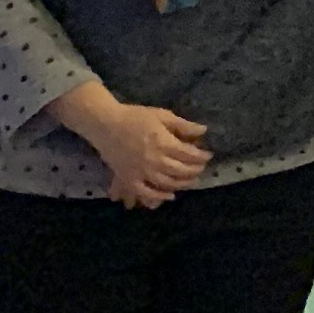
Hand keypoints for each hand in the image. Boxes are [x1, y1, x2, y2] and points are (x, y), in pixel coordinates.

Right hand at [63, 89, 208, 209]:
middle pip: (180, 170)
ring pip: (166, 183)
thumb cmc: (135, 117)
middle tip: (201, 168)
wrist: (106, 125)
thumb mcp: (162, 115)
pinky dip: (158, 196)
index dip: (201, 156)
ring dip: (182, 184)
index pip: (188, 154)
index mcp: (163, 143)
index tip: (208, 155)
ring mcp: (140, 171)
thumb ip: (183, 125)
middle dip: (194, 170)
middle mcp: (154, 159)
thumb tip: (203, 131)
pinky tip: (170, 196)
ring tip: (191, 181)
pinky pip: (144, 192)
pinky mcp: (128, 178)